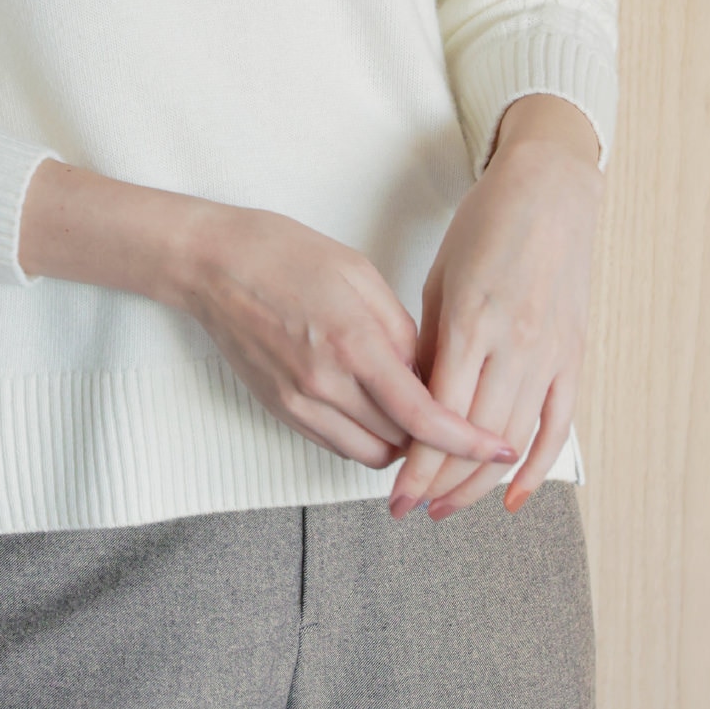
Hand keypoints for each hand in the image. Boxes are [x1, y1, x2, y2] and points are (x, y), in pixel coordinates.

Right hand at [174, 201, 523, 473]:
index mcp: (354, 343)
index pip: (424, 416)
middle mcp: (325, 384)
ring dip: (401, 443)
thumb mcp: (359, 275)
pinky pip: (337, 444)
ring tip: (411, 409)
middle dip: (436, 437)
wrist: (213, 264)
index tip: (496, 449)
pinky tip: (373, 407)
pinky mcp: (281, 410)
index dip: (466, 441)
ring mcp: (299, 403)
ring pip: (370, 454)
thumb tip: (429, 374)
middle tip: (452, 409)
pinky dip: (365, 437)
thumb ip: (401, 330)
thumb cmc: (285, 254)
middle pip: (403, 444)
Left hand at [388, 96, 601, 517]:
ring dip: (479, 484)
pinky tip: (515, 498)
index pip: (437, 413)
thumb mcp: (441, 279)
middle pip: (473, 436)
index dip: (416, 463)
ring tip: (448, 508)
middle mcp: (512, 342)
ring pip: (512, 439)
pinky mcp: (573, 354)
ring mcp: (548, 351)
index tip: (395, 493)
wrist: (550, 190)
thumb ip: (429, 344)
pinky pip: (558, 423)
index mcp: (470, 320)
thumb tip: (410, 403)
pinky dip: (538, 465)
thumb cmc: (485, 226)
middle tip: (411, 510)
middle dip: (439, 483)